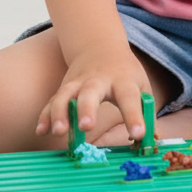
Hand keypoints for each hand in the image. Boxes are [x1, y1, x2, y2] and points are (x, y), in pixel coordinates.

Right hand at [35, 39, 150, 140]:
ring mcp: (78, 83)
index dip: (134, 116)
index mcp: (122, 80)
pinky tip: (41, 131)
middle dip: (87, 109)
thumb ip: (146, 114)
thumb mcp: (142, 87)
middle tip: (87, 126)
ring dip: (60, 112)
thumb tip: (151, 145)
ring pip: (65, 94)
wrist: (100, 46)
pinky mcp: (64, 88)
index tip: (138, 134)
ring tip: (59, 131)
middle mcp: (98, 80)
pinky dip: (45, 115)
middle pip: (91, 92)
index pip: (129, 97)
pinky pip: (52, 102)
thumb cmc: (125, 74)